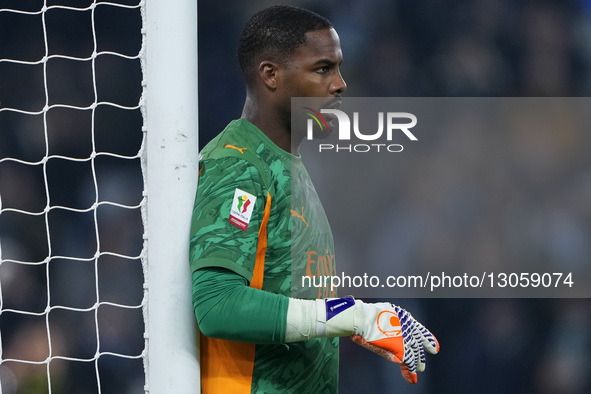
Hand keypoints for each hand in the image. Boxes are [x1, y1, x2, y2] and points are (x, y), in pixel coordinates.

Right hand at [321, 296, 438, 383]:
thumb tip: (387, 328)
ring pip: (415, 354)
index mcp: (405, 318)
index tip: (434, 345)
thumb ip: (390, 323)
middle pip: (418, 343)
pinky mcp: (401, 350)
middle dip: (422, 351)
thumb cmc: (367, 315)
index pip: (420, 329)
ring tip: (420, 369)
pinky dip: (410, 372)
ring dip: (418, 362)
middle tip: (431, 354)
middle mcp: (408, 328)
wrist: (363, 319)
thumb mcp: (383, 314)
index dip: (427, 338)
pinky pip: (409, 363)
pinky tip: (412, 378)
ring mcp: (405, 339)